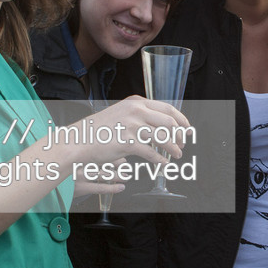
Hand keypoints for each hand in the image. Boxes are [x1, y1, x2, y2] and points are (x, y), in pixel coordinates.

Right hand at [57, 96, 190, 194]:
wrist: (79, 141)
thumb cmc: (99, 130)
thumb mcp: (120, 113)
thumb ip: (139, 114)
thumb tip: (161, 123)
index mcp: (136, 102)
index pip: (168, 108)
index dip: (182, 120)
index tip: (188, 129)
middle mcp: (136, 111)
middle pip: (170, 122)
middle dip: (180, 135)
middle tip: (183, 144)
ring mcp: (132, 126)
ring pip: (163, 138)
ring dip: (174, 149)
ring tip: (177, 155)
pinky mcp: (128, 143)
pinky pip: (152, 153)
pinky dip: (160, 160)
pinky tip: (163, 165)